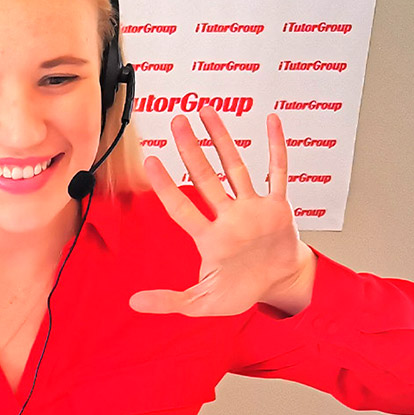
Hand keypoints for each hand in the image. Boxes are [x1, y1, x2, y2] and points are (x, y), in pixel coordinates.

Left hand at [129, 106, 316, 317]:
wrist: (279, 286)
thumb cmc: (241, 292)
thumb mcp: (202, 303)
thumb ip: (170, 302)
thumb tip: (133, 303)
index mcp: (209, 238)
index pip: (182, 206)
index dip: (166, 185)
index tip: (150, 161)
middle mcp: (228, 217)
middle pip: (205, 176)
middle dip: (190, 149)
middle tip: (176, 120)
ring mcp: (252, 209)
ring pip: (235, 167)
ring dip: (222, 139)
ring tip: (206, 111)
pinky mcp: (278, 207)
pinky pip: (278, 173)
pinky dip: (276, 147)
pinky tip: (270, 121)